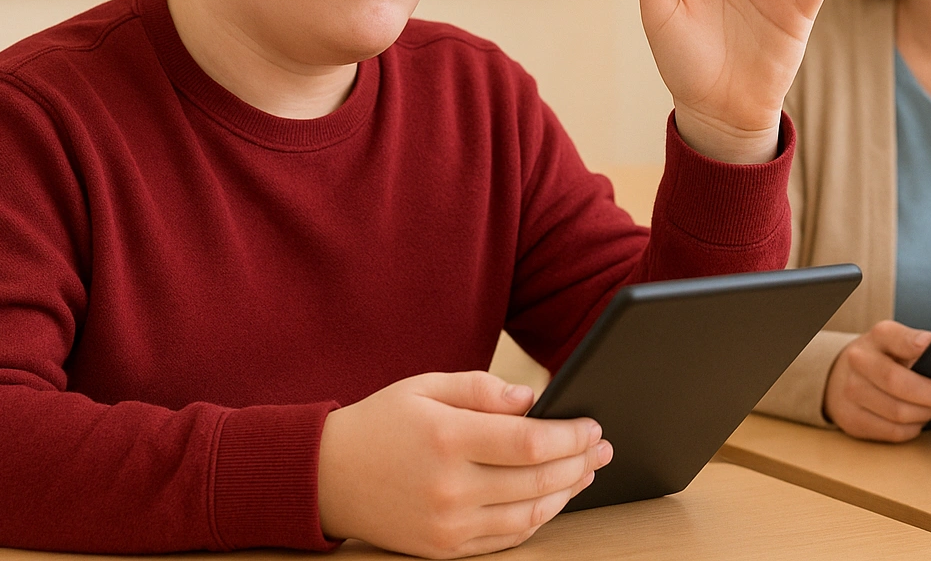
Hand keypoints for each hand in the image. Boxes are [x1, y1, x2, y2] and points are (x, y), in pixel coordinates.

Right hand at [317, 371, 611, 556]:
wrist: (327, 477)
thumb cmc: (381, 423)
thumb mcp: (426, 386)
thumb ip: (481, 389)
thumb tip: (532, 399)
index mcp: (446, 437)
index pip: (529, 442)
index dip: (571, 436)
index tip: (593, 426)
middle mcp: (449, 486)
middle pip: (536, 480)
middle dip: (579, 463)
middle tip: (603, 448)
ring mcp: (447, 523)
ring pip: (527, 514)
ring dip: (565, 493)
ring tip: (585, 472)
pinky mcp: (443, 548)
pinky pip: (506, 538)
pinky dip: (536, 518)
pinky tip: (551, 499)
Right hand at [823, 320, 930, 442]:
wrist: (842, 376)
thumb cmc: (883, 359)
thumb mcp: (898, 344)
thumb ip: (918, 348)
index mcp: (877, 337)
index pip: (895, 337)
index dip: (912, 342)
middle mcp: (859, 361)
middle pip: (894, 381)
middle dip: (926, 393)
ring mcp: (850, 391)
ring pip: (896, 412)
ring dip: (922, 414)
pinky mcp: (851, 419)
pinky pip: (891, 431)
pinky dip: (911, 429)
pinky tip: (916, 421)